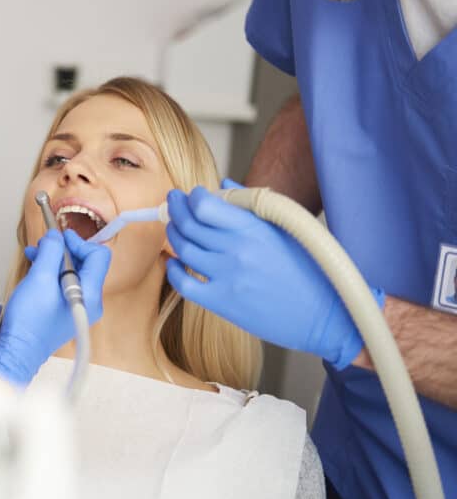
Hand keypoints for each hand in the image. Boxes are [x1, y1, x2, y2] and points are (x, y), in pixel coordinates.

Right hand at [0, 229, 110, 385]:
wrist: (19, 351)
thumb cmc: (29, 323)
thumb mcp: (39, 277)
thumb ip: (51, 252)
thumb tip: (56, 237)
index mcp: (89, 294)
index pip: (98, 255)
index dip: (78, 242)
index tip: (59, 238)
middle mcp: (90, 302)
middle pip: (86, 263)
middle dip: (64, 250)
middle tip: (44, 245)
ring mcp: (80, 308)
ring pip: (74, 273)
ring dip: (54, 260)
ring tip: (34, 256)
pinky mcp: (68, 311)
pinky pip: (66, 285)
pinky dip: (52, 274)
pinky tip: (35, 270)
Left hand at [165, 179, 382, 368]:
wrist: (326, 314)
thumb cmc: (309, 268)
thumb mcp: (286, 228)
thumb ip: (251, 204)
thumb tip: (223, 184)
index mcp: (254, 228)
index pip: (205, 205)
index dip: (192, 197)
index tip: (191, 195)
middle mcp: (238, 250)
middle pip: (189, 225)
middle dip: (176, 209)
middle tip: (173, 204)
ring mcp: (228, 277)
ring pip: (184, 250)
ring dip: (174, 234)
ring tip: (174, 227)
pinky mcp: (223, 303)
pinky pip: (184, 283)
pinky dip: (173, 269)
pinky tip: (173, 262)